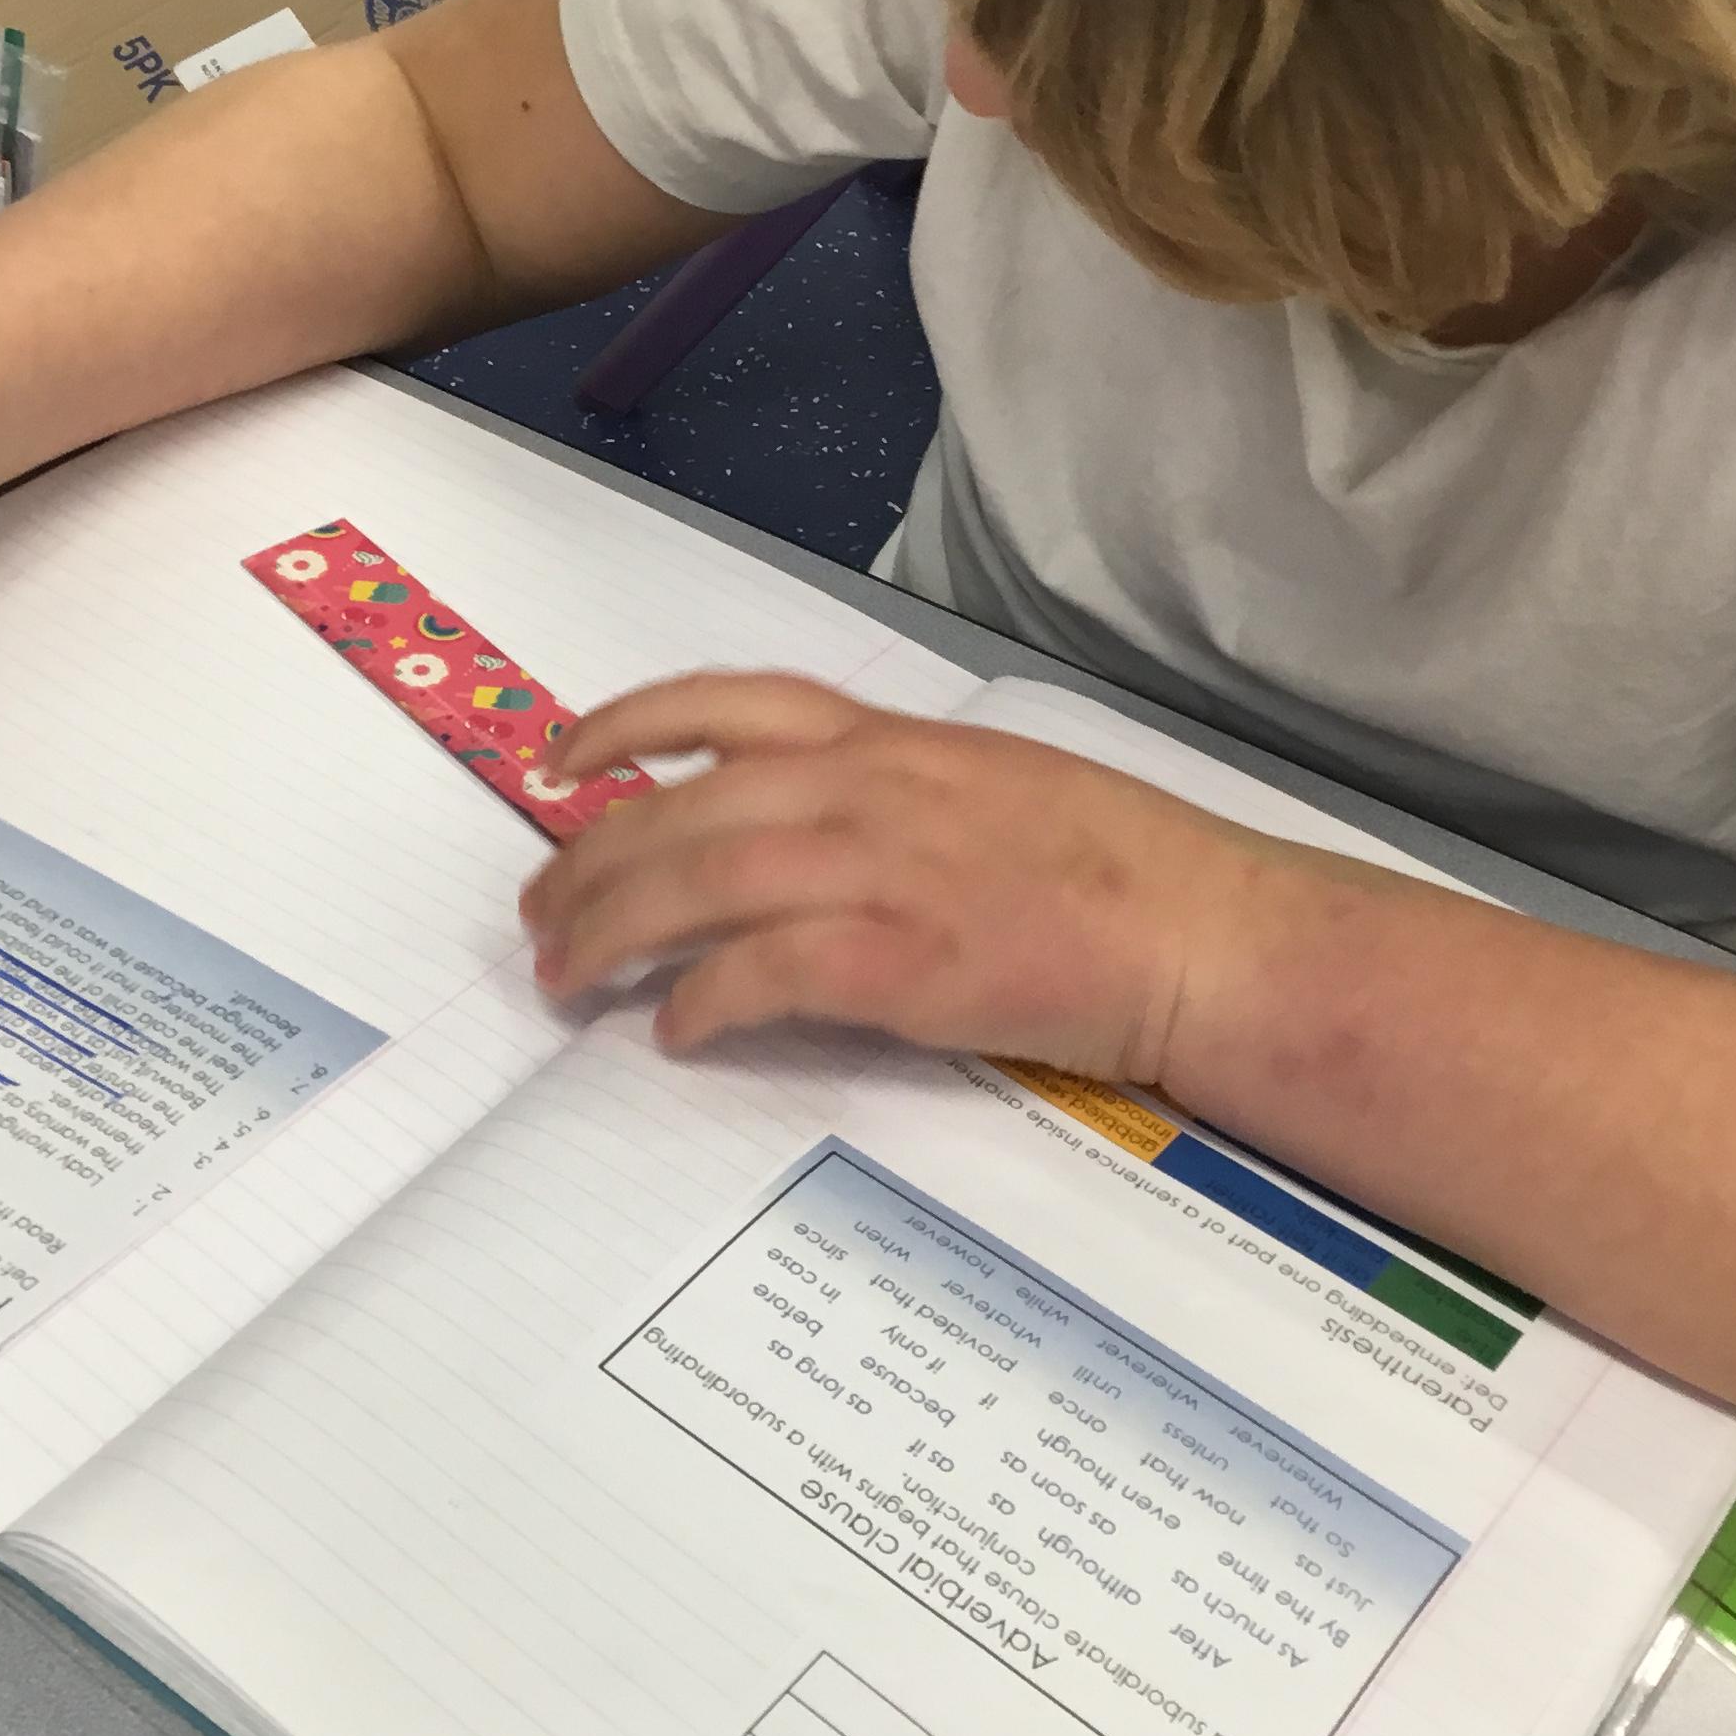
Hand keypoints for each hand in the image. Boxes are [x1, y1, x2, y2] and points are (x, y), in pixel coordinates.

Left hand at [519, 675, 1302, 1074]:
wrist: (1198, 932)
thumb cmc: (1112, 866)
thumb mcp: (988, 784)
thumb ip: (886, 789)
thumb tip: (796, 824)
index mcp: (889, 740)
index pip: (724, 704)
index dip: (624, 724)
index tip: (560, 761)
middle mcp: (868, 789)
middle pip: (680, 809)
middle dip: (587, 862)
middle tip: (538, 915)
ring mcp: (880, 871)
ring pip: (696, 885)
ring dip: (611, 934)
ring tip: (565, 978)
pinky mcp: (898, 962)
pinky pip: (759, 973)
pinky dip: (699, 1002)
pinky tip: (674, 1030)